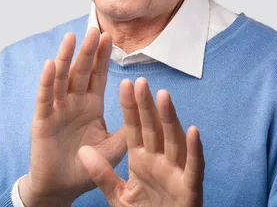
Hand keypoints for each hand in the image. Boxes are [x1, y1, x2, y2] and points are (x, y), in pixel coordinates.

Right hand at [19, 28, 126, 206]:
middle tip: (94, 29)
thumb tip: (146, 111)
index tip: (109, 37)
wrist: (61, 189)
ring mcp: (57, 110)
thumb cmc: (85, 167)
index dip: (102, 57)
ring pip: (62, 79)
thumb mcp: (113, 148)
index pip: (97, 76)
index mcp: (91, 105)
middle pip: (81, 71)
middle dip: (88, 51)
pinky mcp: (42, 121)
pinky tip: (50, 65)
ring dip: (66, 58)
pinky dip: (47, 82)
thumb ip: (126, 130)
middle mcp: (73, 103)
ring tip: (72, 38)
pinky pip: (45, 98)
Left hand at [78, 78, 204, 206]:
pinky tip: (193, 131)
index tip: (125, 84)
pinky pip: (193, 167)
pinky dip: (194, 150)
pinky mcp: (190, 188)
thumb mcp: (117, 195)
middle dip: (146, 105)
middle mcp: (160, 160)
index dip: (130, 107)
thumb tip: (82, 151)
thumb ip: (101, 174)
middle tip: (140, 81)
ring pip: (173, 141)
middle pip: (153, 129)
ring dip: (169, 119)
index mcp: (142, 159)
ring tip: (163, 96)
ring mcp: (176, 172)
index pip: (135, 129)